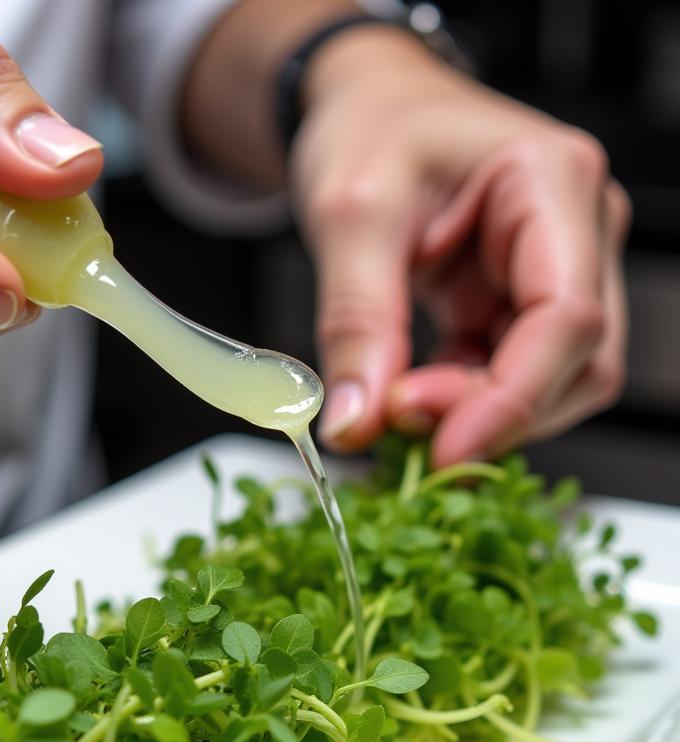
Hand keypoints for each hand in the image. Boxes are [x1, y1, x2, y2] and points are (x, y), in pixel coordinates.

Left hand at [290, 26, 627, 465]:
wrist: (364, 109)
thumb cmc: (370, 128)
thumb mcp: (348, 214)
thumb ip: (355, 322)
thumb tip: (356, 422)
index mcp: (550, 182)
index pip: (567, 316)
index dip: (511, 399)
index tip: (444, 448)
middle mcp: (573, 229)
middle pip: (575, 362)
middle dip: (492, 413)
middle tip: (400, 424)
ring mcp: (550, 270)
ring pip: (549, 381)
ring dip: (476, 415)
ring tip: (394, 406)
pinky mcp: (515, 302)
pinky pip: (505, 374)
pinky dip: (460, 402)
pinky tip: (406, 395)